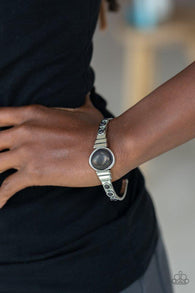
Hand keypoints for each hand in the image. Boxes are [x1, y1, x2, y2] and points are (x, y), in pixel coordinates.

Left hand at [0, 92, 125, 207]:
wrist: (109, 148)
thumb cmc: (98, 129)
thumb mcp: (85, 109)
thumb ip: (79, 100)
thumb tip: (86, 92)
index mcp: (31, 113)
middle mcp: (23, 131)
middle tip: (0, 161)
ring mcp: (26, 152)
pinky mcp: (34, 173)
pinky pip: (6, 187)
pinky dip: (0, 197)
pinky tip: (0, 204)